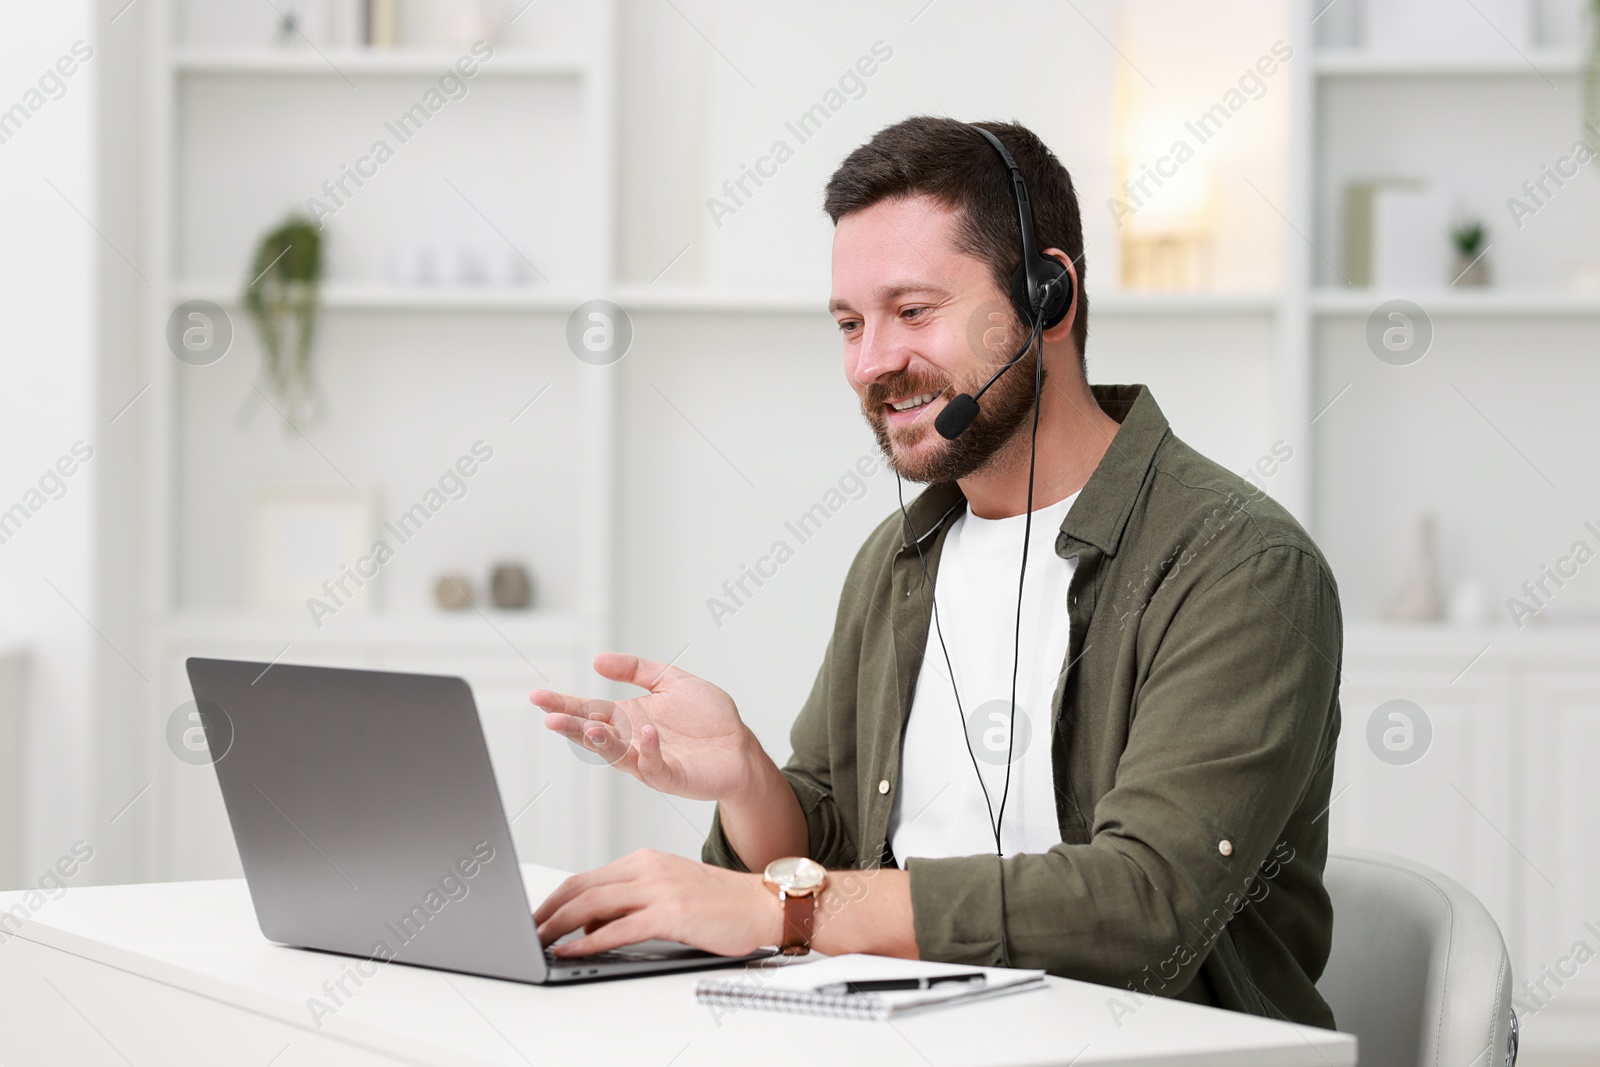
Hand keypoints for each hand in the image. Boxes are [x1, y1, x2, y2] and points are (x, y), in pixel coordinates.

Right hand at [532, 652, 764, 801]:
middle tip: (549, 717)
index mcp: (628, 718)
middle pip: (593, 734)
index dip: (563, 704)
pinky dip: (647, 750)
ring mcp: (648, 760)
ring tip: (588, 727)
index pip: (589, 709)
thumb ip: (636, 669)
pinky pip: (653, 765)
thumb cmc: (708, 718)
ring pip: (615, 755)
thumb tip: (597, 660)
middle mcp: (631, 741)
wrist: (739, 748)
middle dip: (571, 726)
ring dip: (601, 742)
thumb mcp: (671, 680)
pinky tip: (646, 733)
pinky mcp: (671, 775)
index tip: (538, 697)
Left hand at [533, 849, 779, 957]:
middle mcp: (648, 869)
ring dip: (558, 925)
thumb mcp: (670, 890)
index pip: (587, 877)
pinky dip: (588, 940)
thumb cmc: (720, 902)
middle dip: (547, 911)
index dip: (554, 898)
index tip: (537, 916)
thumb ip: (632, 901)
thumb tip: (592, 925)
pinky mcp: (671, 913)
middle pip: (582, 887)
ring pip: (593, 904)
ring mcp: (659, 889)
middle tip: (527, 931)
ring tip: (539, 941)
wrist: (763, 903)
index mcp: (645, 860)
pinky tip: (572, 949)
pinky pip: (618, 928)